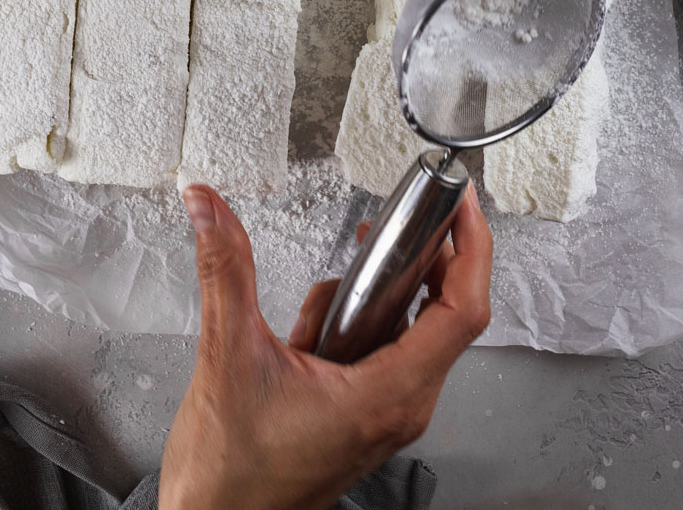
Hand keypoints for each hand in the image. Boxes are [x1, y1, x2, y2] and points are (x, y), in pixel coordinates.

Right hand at [159, 183, 492, 509]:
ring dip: (376, 295)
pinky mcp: (367, 416)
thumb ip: (225, 269)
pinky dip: (359, 321)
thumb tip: (209, 206)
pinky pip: (387, 351)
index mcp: (386, 396)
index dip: (472, 248)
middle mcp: (399, 408)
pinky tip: (311, 331)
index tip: (461, 205)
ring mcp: (385, 415)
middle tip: (392, 222)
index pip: (463, 312)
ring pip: (411, 331)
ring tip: (325, 304)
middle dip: (420, 259)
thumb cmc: (229, 476)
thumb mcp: (227, 354)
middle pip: (446, 314)